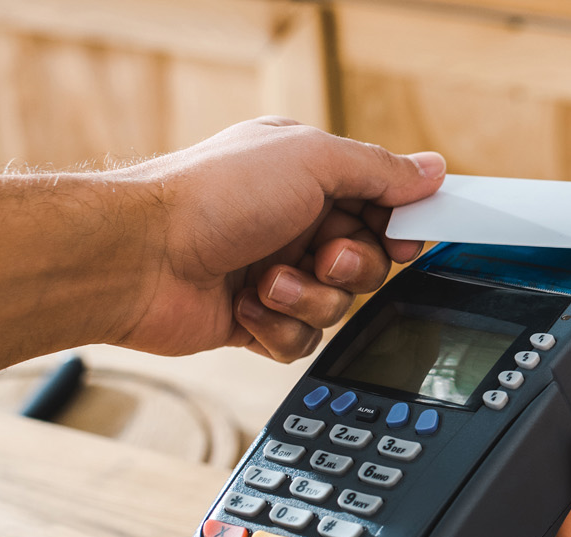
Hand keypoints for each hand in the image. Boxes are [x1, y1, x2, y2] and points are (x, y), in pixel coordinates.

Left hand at [109, 117, 445, 360]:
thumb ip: (380, 170)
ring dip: (308, 298)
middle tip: (322, 257)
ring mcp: (274, 272)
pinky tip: (244, 308)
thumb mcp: (311, 160)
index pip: (382, 202)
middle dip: (353, 267)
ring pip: (337, 307)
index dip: (400, 225)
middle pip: (370, 262)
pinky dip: (278, 328)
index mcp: (309, 174)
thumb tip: (433, 170)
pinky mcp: (254, 320)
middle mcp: (294, 221)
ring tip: (266, 282)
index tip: (404, 237)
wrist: (138, 258)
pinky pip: (300, 341)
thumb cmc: (213, 196)